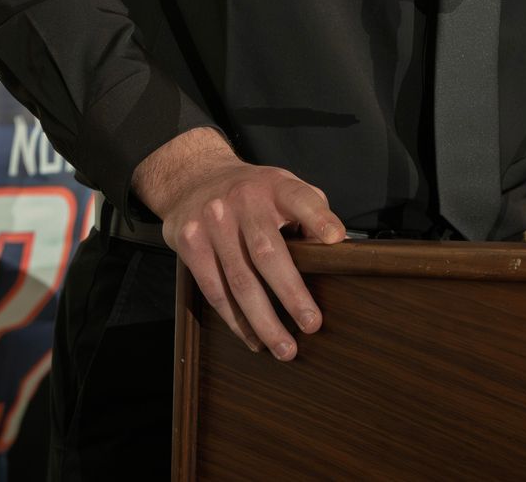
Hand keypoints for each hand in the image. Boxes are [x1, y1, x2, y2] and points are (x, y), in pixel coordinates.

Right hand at [132, 128, 345, 359]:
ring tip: (284, 347)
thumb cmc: (253, 192)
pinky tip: (253, 338)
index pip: (301, 198)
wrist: (194, 178)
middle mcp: (243, 201)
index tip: (336, 239)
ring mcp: (212, 222)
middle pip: (267, 253)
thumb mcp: (283, 189)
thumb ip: (309, 214)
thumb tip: (334, 252)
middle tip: (311, 324)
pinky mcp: (189, 242)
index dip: (318, 218)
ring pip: (239, 280)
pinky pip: (214, 289)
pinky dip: (236, 319)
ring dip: (263, 320)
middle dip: (291, 293)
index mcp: (275, 186)